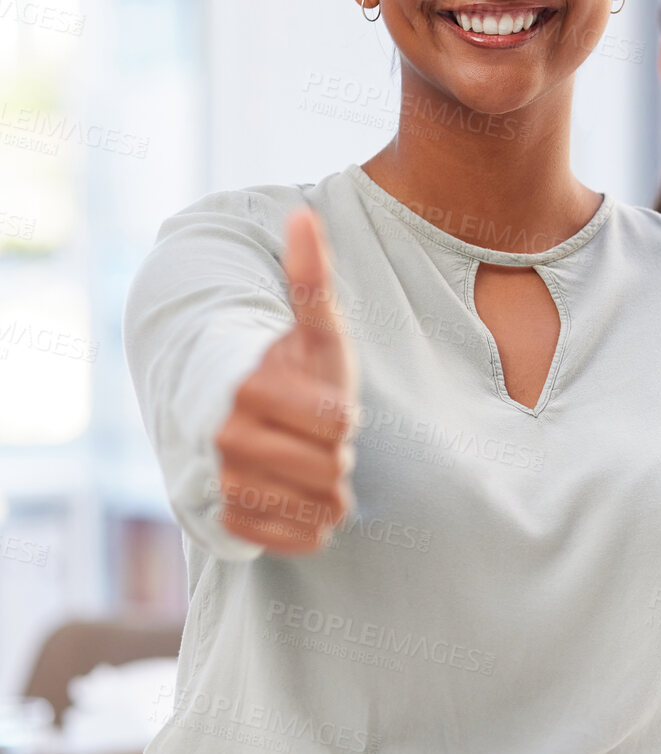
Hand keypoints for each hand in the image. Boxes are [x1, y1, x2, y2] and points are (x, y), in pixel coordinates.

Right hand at [214, 207, 359, 553]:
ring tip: (303, 461)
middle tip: (312, 435)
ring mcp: (224, 485)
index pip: (340, 423)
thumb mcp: (314, 327)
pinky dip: (308, 525)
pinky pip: (301, 540)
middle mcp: (227, 439)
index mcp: (251, 389)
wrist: (234, 419)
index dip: (342, 414)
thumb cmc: (289, 368)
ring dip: (326, 489)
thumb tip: (304, 213)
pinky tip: (294, 496)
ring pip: (320, 507)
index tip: (322, 402)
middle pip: (332, 467)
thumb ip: (312, 276)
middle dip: (335, 452)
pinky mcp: (228, 525)